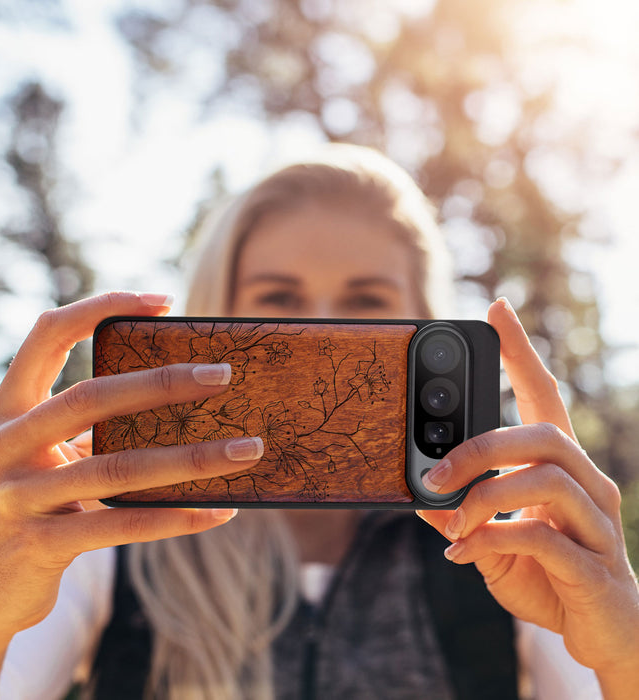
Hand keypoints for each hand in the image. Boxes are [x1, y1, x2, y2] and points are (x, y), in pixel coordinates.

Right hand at [0, 292, 263, 640]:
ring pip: (116, 467)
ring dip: (192, 458)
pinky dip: (176, 517)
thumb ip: (93, 426)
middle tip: (223, 375)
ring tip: (246, 450)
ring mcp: (15, 498)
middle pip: (90, 398)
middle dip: (162, 383)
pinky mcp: (37, 546)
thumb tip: (185, 398)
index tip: (164, 301)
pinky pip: (121, 525)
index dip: (102, 307)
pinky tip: (219, 511)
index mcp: (7, 409)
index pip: (48, 334)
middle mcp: (1, 446)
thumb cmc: (37, 504)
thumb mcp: (50, 455)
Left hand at [417, 298, 638, 691]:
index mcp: (561, 468)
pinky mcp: (595, 566)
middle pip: (543, 434)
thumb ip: (461, 515)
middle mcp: (588, 484)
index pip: (544, 395)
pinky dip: (492, 539)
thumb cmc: (548, 576)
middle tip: (434, 472)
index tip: (496, 309)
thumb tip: (419, 494)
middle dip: (480, 447)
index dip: (521, 352)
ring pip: (545, 479)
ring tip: (451, 522)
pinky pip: (543, 537)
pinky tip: (464, 554)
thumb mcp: (492, 540)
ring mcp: (598, 523)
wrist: (602, 635)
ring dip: (484, 497)